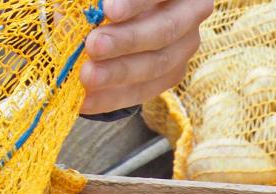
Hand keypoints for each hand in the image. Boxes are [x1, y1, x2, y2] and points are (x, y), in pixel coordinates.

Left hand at [79, 0, 212, 114]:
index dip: (136, 3)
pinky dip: (113, 97)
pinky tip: (86, 101)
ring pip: (159, 63)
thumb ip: (95, 5)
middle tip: (93, 45)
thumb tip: (89, 12)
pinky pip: (146, 89)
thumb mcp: (102, 2)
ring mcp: (185, 44)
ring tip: (87, 76)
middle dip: (127, 40)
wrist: (112, 28)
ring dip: (119, 72)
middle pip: (166, 28)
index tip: (108, 11)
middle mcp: (189, 11)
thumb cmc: (103, 4)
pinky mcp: (172, 73)